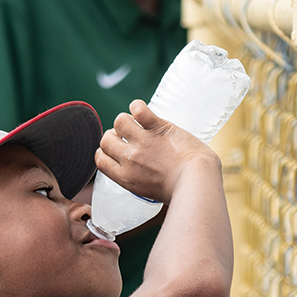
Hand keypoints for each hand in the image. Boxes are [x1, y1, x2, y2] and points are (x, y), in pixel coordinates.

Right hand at [95, 100, 219, 202]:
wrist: (196, 181)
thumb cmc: (179, 189)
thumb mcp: (147, 190)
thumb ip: (136, 177)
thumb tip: (136, 169)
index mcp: (125, 177)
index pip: (100, 159)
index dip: (105, 151)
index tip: (115, 149)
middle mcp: (130, 159)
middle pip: (105, 139)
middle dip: (114, 135)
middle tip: (129, 136)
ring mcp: (143, 142)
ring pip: (119, 121)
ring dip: (126, 120)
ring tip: (137, 123)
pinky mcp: (158, 128)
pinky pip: (138, 109)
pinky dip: (138, 106)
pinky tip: (142, 110)